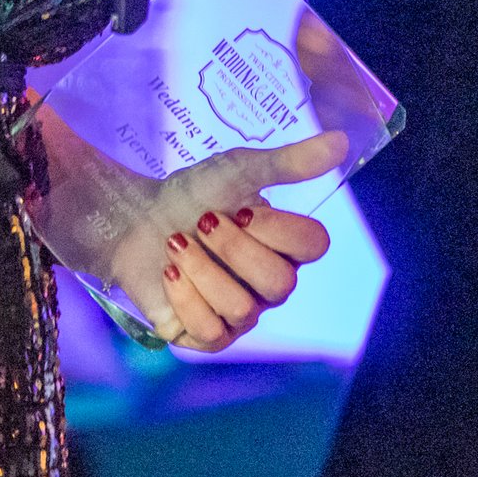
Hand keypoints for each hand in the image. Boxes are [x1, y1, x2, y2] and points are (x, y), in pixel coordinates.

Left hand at [27, 118, 343, 352]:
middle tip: (201, 222)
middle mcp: (270, 284)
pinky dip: (185, 296)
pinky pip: (211, 332)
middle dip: (232, 249)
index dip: (277, 229)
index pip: (314, 246)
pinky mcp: (208, 336)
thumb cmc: (192, 193)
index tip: (241, 208)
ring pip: (243, 310)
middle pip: (280, 284)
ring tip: (175, 243)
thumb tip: (342, 140)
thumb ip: (289, 162)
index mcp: (285, 244)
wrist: (134, 220)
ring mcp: (242, 314)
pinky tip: (168, 273)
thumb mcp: (239, 169)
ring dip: (200, 269)